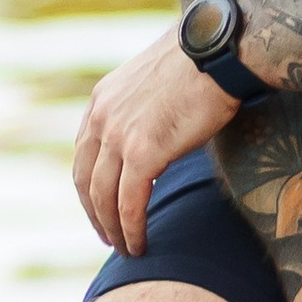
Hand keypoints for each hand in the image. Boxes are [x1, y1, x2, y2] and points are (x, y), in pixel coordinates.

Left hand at [73, 30, 235, 256]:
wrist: (219, 52)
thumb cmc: (202, 64)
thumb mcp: (156, 83)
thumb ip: (145, 110)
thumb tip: (159, 131)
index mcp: (102, 100)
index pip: (83, 154)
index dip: (89, 187)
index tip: (101, 207)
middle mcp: (102, 117)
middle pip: (86, 180)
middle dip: (95, 214)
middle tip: (109, 238)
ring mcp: (119, 135)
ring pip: (104, 197)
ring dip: (113, 229)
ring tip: (126, 249)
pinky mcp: (143, 152)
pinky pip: (129, 203)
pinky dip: (132, 228)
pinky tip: (140, 244)